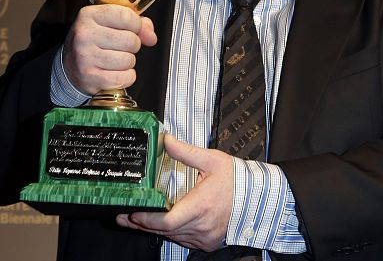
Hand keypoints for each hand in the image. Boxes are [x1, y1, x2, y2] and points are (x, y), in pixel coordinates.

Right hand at [62, 4, 156, 94]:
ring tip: (116, 60)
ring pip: (129, 60)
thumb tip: (151, 36)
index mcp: (89, 15)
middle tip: (121, 47)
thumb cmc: (94, 41)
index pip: (126, 16)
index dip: (137, 25)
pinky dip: (126, 77)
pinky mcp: (90, 77)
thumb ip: (136, 23)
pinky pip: (125, 78)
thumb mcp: (110, 23)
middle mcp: (85, 35)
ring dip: (128, 62)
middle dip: (133, 46)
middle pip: (131, 40)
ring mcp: (86, 57)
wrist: (69, 66)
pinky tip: (115, 73)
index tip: (133, 29)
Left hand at [116, 135, 233, 251]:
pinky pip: (183, 241)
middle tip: (123, 216)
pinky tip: (162, 225)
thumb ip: (185, 152)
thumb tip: (165, 140)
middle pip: (164, 230)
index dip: (146, 219)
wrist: (258, 198)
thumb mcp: (211, 160)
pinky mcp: (207, 242)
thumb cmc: (237, 180)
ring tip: (136, 220)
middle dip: (141, 224)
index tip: (131, 212)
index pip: (167, 220)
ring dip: (155, 229)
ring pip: (172, 237)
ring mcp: (204, 237)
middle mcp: (201, 225)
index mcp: (200, 206)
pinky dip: (171, 233)